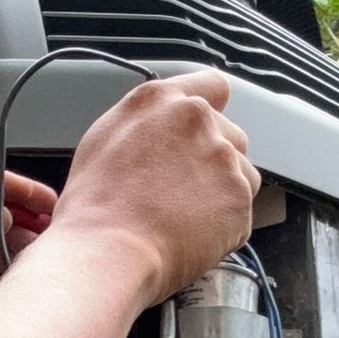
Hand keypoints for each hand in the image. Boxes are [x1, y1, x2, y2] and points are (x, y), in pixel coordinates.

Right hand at [51, 71, 260, 307]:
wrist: (108, 251)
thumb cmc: (95, 208)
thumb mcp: (104, 140)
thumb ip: (146, 122)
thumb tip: (163, 128)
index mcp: (160, 100)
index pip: (212, 86)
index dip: (213, 112)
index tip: (205, 134)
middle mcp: (196, 119)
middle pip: (230, 135)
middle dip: (215, 162)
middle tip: (183, 193)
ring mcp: (222, 156)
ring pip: (242, 174)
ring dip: (223, 195)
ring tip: (185, 220)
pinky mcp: (239, 195)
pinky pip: (243, 213)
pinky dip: (226, 229)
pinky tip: (192, 237)